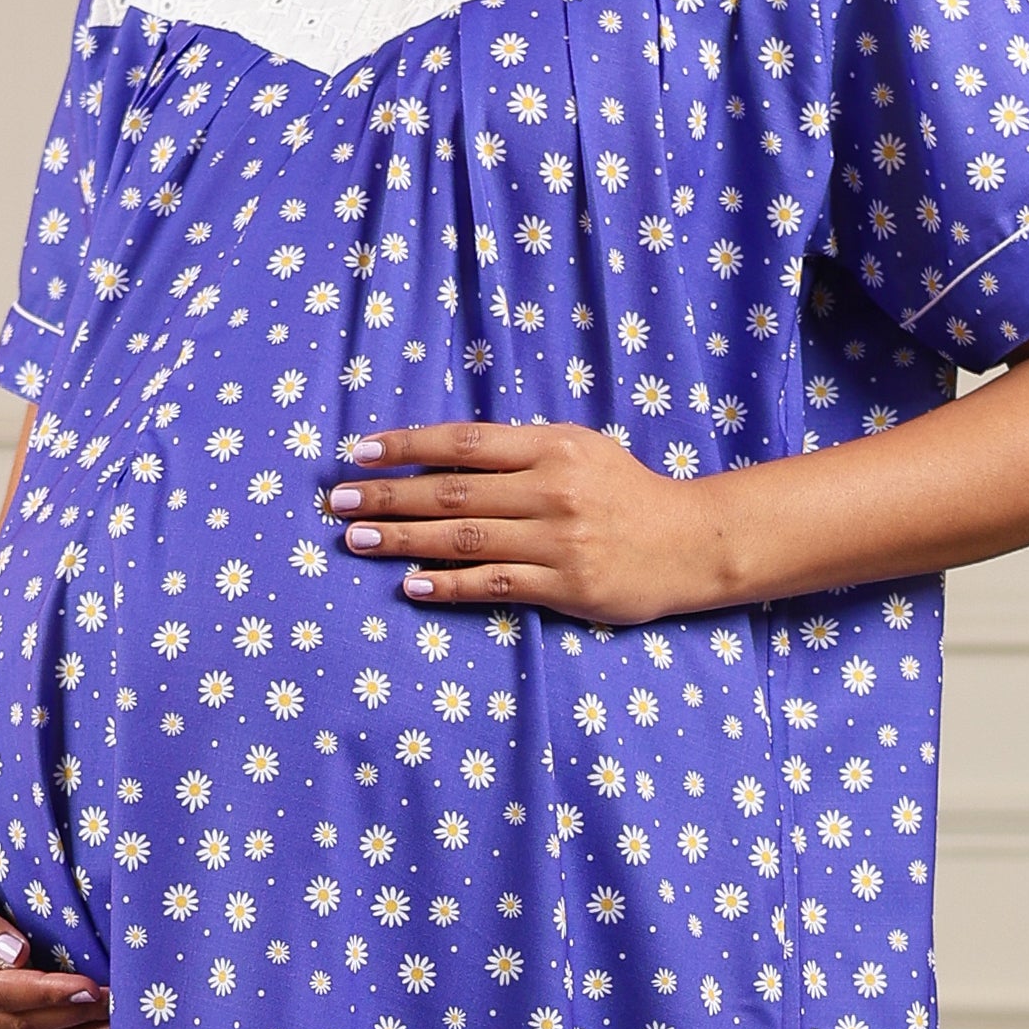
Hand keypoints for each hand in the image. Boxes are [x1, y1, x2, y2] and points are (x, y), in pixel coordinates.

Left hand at [320, 420, 732, 623]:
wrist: (691, 542)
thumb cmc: (625, 493)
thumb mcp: (577, 451)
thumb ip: (517, 454)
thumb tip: (440, 462)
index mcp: (552, 446)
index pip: (463, 443)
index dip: (407, 447)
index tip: (359, 453)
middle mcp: (551, 489)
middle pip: (452, 492)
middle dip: (388, 495)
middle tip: (337, 502)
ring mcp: (558, 540)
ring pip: (464, 539)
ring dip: (403, 540)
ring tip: (357, 539)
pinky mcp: (566, 584)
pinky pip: (494, 585)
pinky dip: (450, 585)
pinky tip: (412, 586)